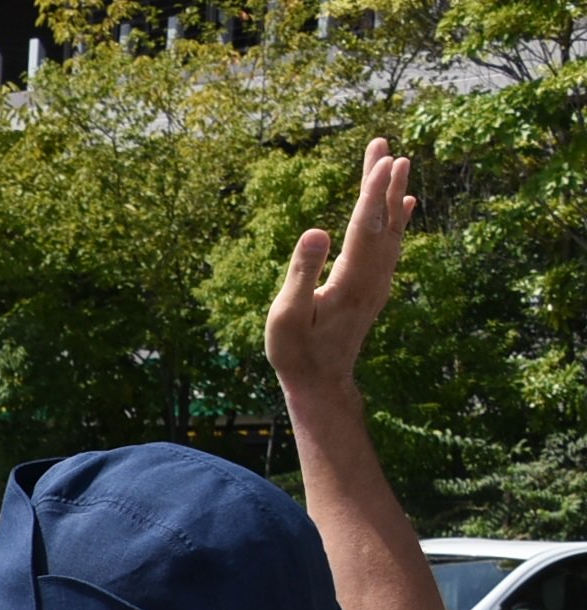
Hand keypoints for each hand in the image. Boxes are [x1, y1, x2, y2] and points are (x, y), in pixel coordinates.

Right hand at [266, 137, 413, 404]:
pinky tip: (405, 205)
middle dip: (384, 181)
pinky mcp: (374, 288)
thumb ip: (302, 271)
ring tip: (399, 162)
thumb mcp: (286, 315)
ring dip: (394, 195)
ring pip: (391, 230)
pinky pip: (392, 245)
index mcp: (351, 280)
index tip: (383, 157)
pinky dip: (399, 220)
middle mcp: (373, 277)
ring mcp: (377, 283)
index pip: (366, 226)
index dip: (373, 191)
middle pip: (383, 220)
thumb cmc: (295, 351)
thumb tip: (317, 229)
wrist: (321, 382)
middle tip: (385, 144)